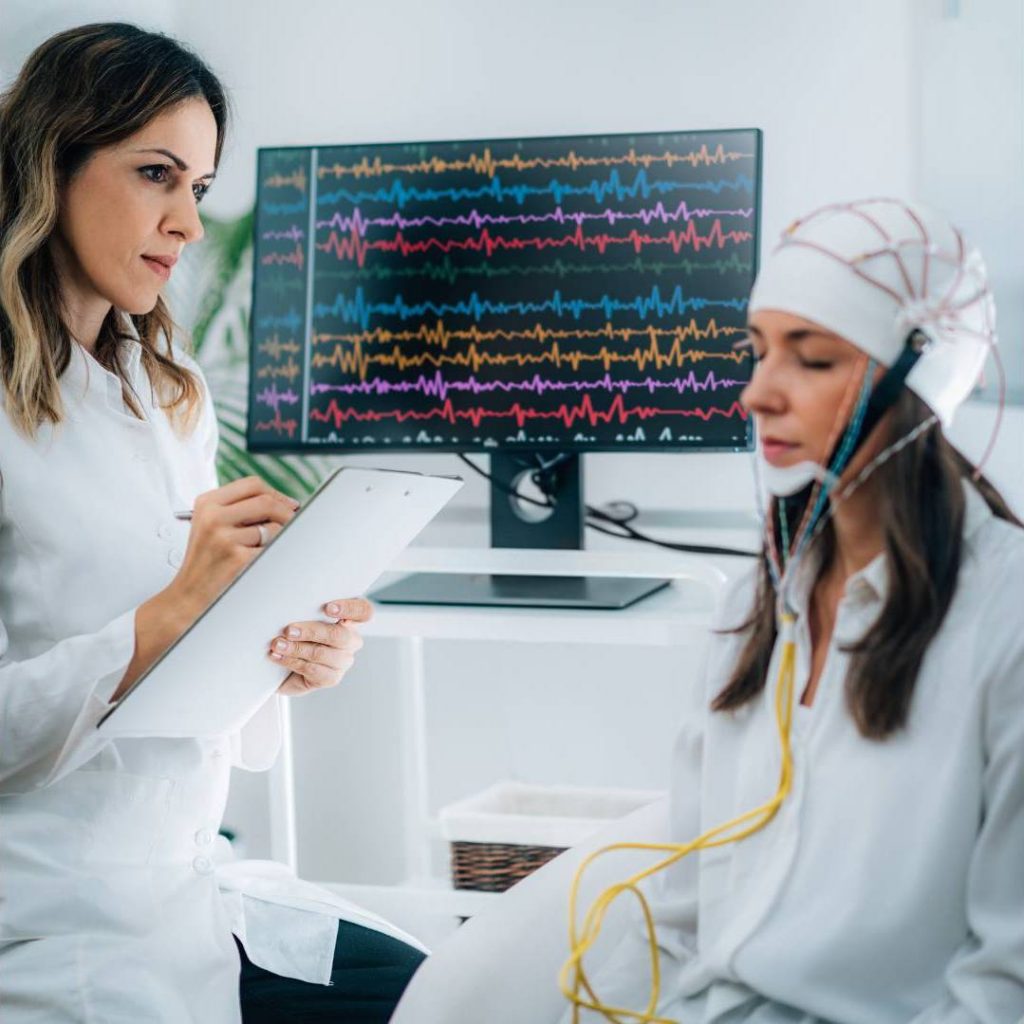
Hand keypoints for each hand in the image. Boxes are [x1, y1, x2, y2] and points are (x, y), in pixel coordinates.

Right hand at [166, 476, 298, 622]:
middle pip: (266, 501)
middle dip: (286, 512)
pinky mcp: (237, 558)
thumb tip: (287, 503)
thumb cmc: (206, 561)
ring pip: (273, 527)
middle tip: (294, 523)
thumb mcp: (211, 525)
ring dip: (279, 538)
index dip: (276, 493)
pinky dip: (273, 554)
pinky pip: (272, 549)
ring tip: (263, 550)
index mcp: (207, 503)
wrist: (189, 595)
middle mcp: (213, 517)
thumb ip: (241, 509)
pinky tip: (259, 562)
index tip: (288, 504)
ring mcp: (224, 537)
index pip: (252, 485)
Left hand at [269, 598, 373, 696]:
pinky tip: (278, 657)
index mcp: (350, 619)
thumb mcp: (301, 616)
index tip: (328, 608)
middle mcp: (351, 640)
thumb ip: (305, 610)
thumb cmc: (295, 634)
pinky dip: (292, 661)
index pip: (363, 611)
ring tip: (278, 644)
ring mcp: (343, 660)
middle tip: (289, 630)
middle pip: (339, 635)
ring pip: (322, 653)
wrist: (283, 666)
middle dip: (311, 631)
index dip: (349, 609)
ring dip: (296, 648)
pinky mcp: (332, 678)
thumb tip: (290, 606)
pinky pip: (313, 670)